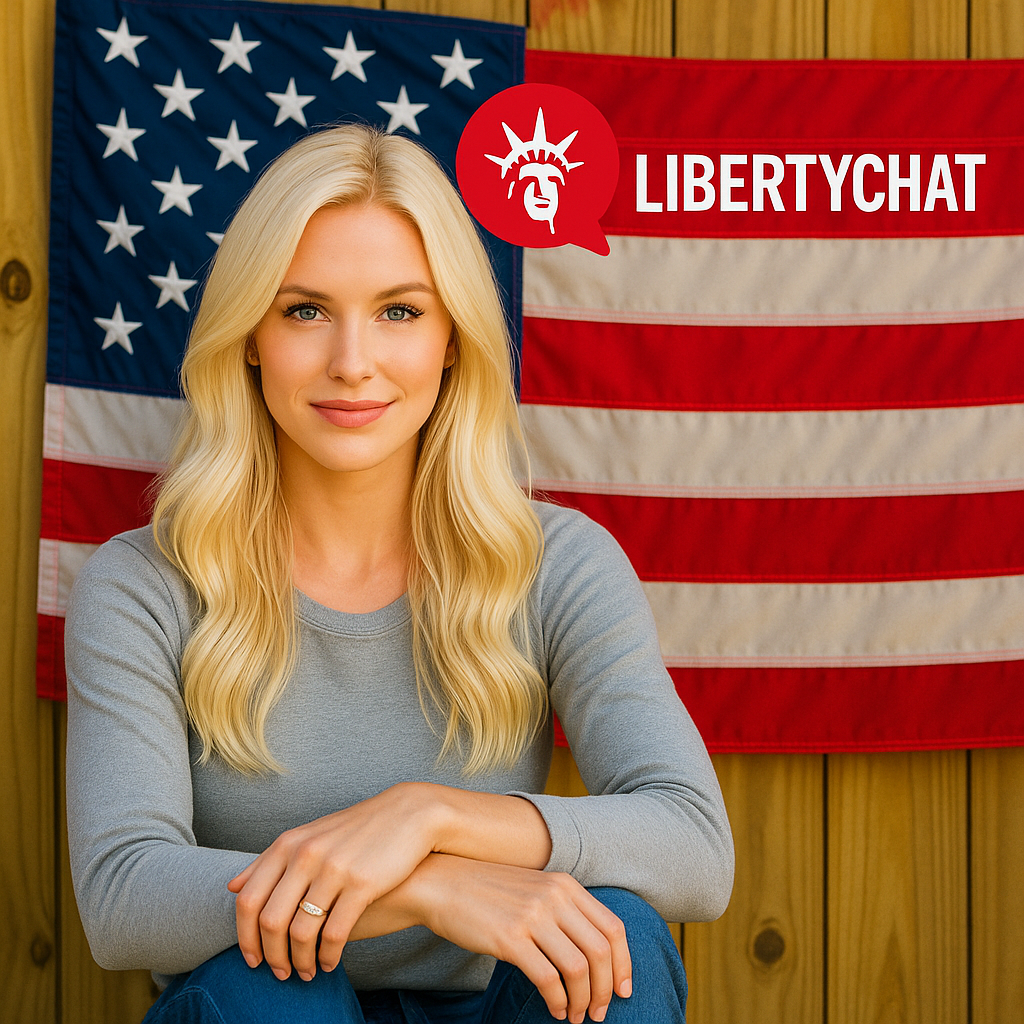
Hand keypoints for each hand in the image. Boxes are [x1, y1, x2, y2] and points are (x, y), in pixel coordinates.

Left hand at [227, 783, 437, 980]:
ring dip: (299, 962)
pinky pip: (333, 934)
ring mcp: (333, 869)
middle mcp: (305, 855)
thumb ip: (270, 861)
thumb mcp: (310, 836)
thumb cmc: (356, 831)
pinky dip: (327, 957)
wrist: (409, 816)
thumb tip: (232, 886)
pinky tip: (330, 964)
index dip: (244, 937)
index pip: (248, 900)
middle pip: (270, 921)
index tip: (252, 959)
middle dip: (271, 957)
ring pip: (300, 932)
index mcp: (288, 844)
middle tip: (279, 974)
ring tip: (306, 973)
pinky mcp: (362, 884)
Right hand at [412, 855, 631, 1023]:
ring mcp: (532, 915)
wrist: (441, 883)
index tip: (623, 989)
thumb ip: (563, 910)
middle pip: (601, 951)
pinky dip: (558, 1001)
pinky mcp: (510, 938)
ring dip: (583, 1001)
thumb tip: (593, 953)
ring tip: (576, 1016)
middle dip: (606, 990)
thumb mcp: (534, 889)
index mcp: (565, 885)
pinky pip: (548, 979)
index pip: (613, 928)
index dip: (624, 964)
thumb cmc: (487, 892)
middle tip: (599, 1012)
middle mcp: (554, 896)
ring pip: (578, 969)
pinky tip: (555, 1010)